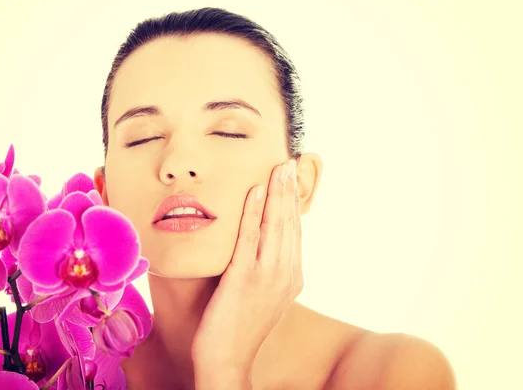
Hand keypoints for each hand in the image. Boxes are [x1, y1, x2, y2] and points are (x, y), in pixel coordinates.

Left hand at [191, 159, 302, 384]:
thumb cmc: (239, 327)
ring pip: (276, 225)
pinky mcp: (245, 277)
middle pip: (290, 223)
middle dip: (289, 190)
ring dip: (277, 193)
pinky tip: (255, 191)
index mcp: (292, 276)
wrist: (227, 360)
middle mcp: (286, 274)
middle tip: (289, 162)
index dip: (293, 202)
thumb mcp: (261, 294)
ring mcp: (268, 276)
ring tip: (278, 168)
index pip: (295, 231)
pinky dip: (254, 212)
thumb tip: (259, 243)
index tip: (292, 179)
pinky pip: (250, 237)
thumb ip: (266, 268)